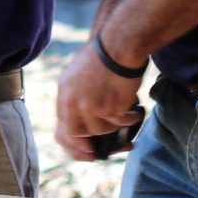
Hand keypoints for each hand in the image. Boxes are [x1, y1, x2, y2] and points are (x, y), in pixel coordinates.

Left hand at [55, 41, 146, 161]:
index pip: (62, 127)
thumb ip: (76, 97)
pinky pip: (120, 123)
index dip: (73, 143)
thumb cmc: (103, 56)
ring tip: (125, 114)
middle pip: (77, 133)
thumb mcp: (78, 74)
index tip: (86, 150)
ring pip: (101, 130)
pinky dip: (130, 119)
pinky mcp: (109, 108)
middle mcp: (72, 102)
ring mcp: (90, 107)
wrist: (118, 46)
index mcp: (63, 93)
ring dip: (115, 125)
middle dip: (90, 143)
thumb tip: (84, 124)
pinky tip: (135, 111)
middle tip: (103, 149)